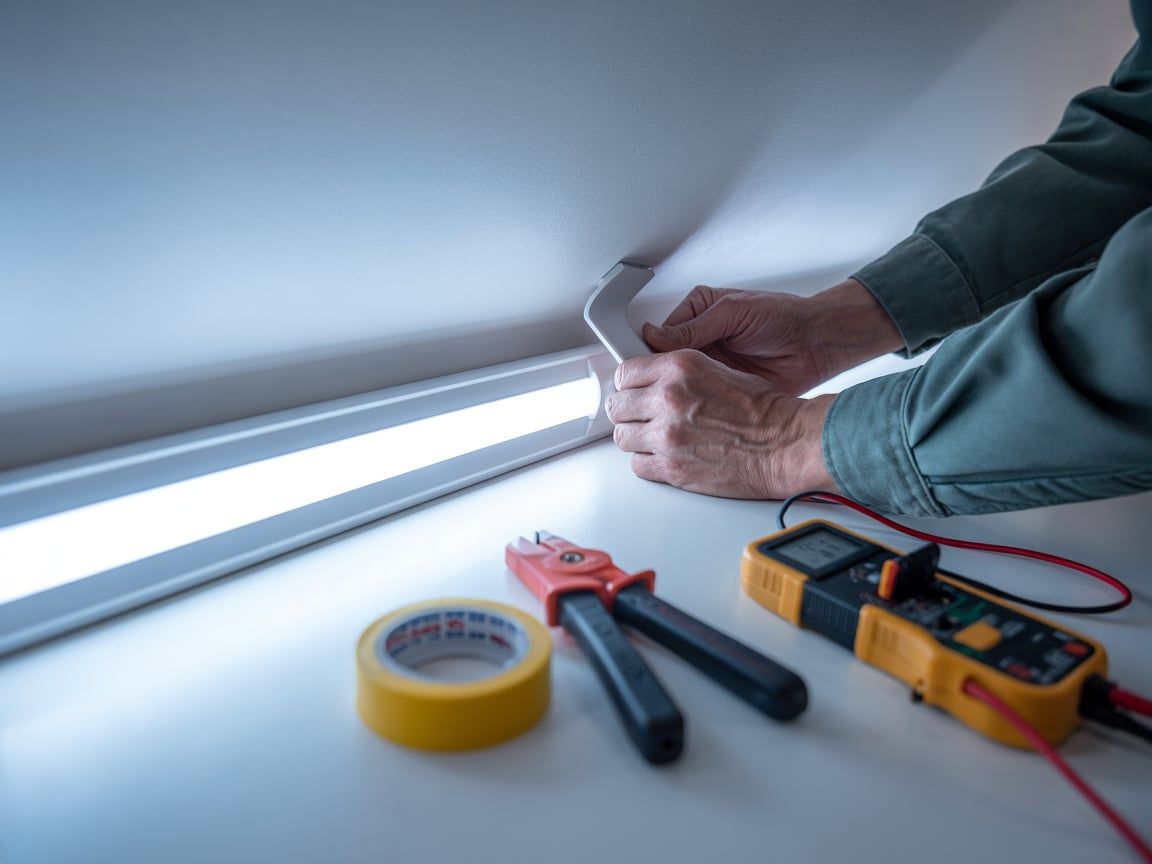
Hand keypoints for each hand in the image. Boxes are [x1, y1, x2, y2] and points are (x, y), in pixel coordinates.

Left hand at [604, 349, 836, 498]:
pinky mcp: (673, 468)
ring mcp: (668, 435)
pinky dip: (648, 463)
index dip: (628, 384)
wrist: (787, 443)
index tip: (632, 391)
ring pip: (622, 437)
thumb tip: (653, 380)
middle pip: (618, 406)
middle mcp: (669, 398)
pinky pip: (637, 465)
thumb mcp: (718, 370)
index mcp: (680, 367)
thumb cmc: (764, 410)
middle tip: (639, 417)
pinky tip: (664, 457)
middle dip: (627, 412)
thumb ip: (679, 373)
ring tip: (654, 438)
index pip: (625, 372)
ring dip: (635, 438)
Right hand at [642, 279, 902, 395]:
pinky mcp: (722, 389)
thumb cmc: (782, 317)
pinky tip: (689, 411)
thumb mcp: (734, 313)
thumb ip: (695, 325)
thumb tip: (655, 335)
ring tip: (668, 403)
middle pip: (662, 364)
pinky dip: (692, 408)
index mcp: (695, 313)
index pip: (658, 336)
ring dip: (674, 395)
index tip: (640, 369)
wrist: (817, 343)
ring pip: (677, 385)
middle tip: (653, 389)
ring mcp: (709, 367)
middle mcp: (698, 341)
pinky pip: (698, 400)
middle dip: (657, 379)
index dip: (648, 354)